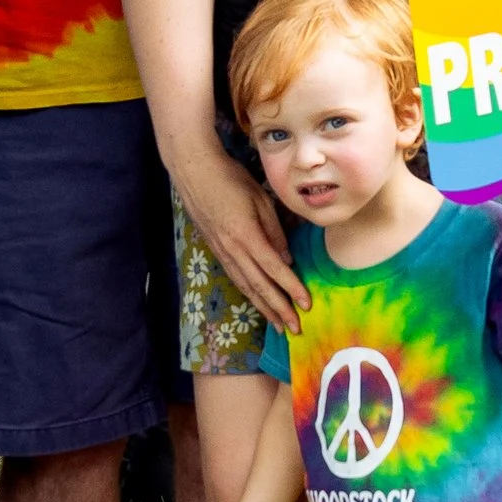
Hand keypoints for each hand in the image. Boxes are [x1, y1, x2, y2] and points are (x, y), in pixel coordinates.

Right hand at [173, 139, 306, 330]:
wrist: (195, 173)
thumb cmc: (231, 179)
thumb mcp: (260, 199)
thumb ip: (274, 230)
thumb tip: (286, 260)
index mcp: (246, 236)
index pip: (274, 269)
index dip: (291, 289)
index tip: (306, 305)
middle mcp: (232, 250)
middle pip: (259, 286)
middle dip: (279, 309)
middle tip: (295, 329)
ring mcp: (222, 252)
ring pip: (246, 287)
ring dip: (263, 307)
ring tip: (278, 324)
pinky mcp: (216, 250)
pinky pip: (236, 278)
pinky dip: (249, 294)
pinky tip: (257, 301)